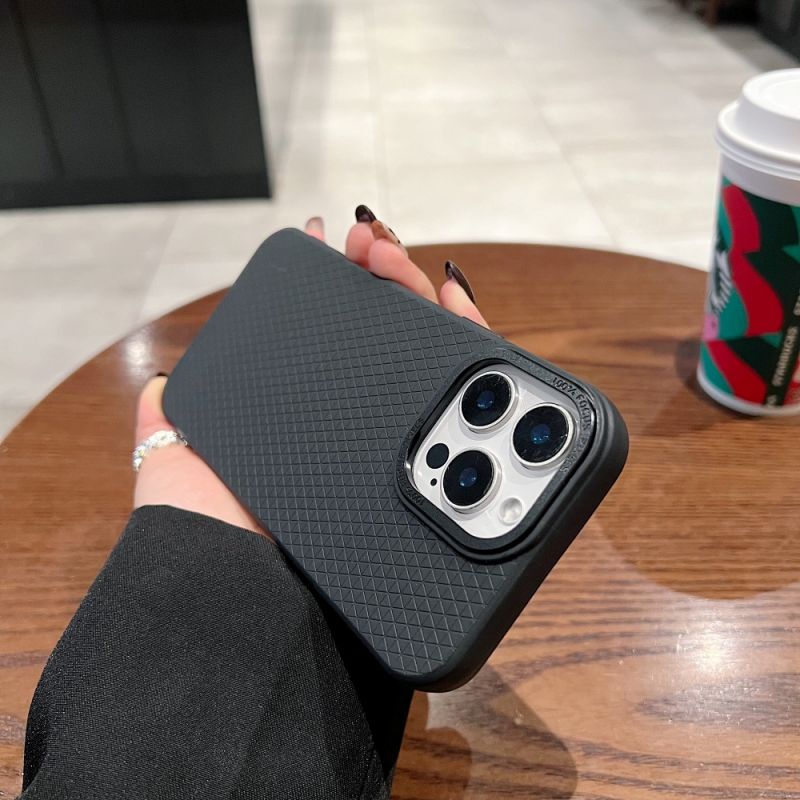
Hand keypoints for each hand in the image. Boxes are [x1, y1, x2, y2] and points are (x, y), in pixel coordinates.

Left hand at [133, 210, 487, 534]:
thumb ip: (165, 422)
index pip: (335, 334)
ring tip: (399, 257)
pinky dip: (468, 336)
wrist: (254, 595)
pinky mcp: (434, 453)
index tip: (331, 239)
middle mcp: (358, 422)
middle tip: (372, 241)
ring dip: (421, 292)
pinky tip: (455, 300)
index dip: (337, 282)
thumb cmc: (212, 530)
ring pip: (428, 349)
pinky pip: (463, 388)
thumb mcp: (179, 463)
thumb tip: (164, 382)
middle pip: (387, 330)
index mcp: (308, 413)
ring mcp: (400, 435)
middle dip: (384, 271)